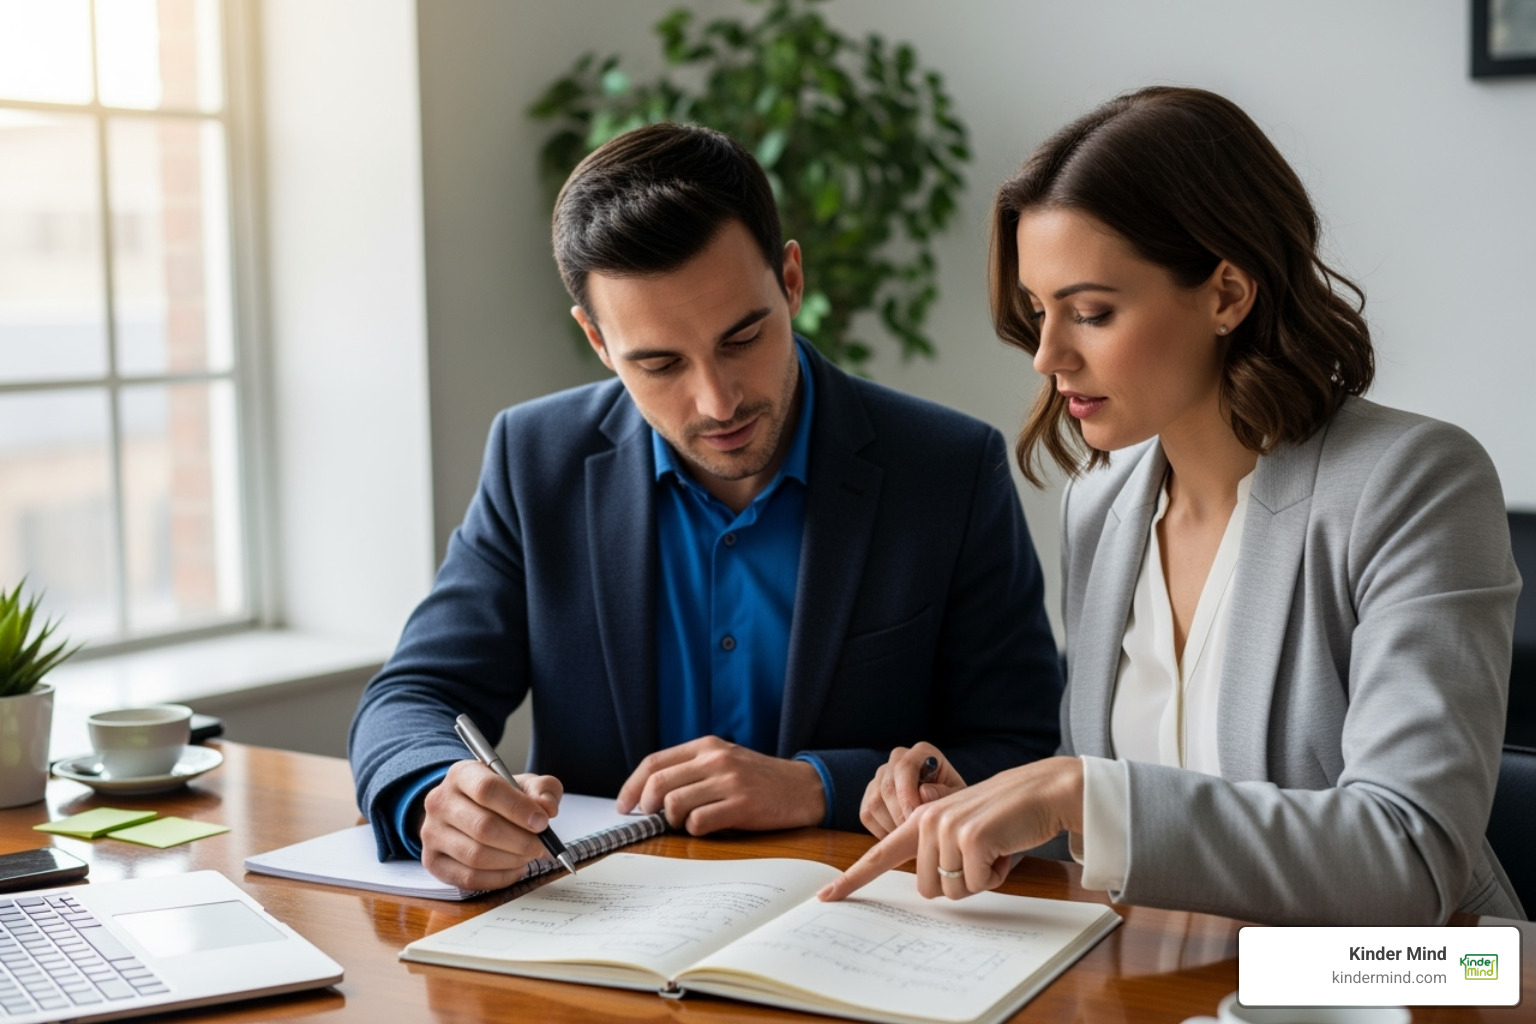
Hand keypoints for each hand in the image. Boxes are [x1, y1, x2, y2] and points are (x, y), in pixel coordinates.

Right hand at [418, 760, 563, 889]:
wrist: (464, 812)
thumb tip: (547, 808)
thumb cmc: (499, 798)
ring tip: (528, 856)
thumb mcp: (523, 784)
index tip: (542, 822)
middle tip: (540, 845)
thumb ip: (543, 790)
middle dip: (520, 840)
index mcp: (461, 774)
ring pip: (476, 856)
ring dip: (511, 860)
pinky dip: (499, 878)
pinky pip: (469, 878)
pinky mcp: (432, 862)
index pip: (487, 789)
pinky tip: (514, 868)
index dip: (518, 808)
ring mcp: (431, 833)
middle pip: (483, 827)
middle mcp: (439, 802)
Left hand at [615, 736, 825, 834]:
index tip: (624, 805)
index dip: (632, 787)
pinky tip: (708, 827)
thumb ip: (692, 771)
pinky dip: (696, 830)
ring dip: (674, 821)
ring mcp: (729, 781)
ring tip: (688, 823)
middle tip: (652, 819)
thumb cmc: (760, 779)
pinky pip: (699, 822)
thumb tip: (650, 795)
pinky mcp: (741, 805)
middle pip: (658, 783)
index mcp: (707, 746)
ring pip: (675, 804)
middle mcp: (715, 759)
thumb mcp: (725, 761)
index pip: (654, 762)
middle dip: (647, 806)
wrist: (805, 788)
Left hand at [819, 756, 1084, 902]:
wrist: (1041, 792)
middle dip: (959, 883)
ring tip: (994, 848)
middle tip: (981, 856)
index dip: (852, 879)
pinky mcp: (971, 838)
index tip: (825, 896)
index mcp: (920, 820)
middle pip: (928, 889)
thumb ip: (939, 851)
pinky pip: (979, 884)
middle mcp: (926, 821)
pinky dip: (997, 875)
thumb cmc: (1005, 818)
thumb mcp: (963, 832)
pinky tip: (1006, 848)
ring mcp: (946, 828)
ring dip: (980, 879)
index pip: (879, 854)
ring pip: (953, 891)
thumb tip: (932, 886)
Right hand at [860, 742, 966, 837]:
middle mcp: (897, 759)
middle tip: (913, 835)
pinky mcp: (870, 795)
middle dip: (899, 814)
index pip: (904, 767)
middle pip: (887, 786)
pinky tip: (900, 836)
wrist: (944, 810)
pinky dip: (882, 831)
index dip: (907, 794)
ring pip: (874, 802)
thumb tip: (924, 792)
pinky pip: (867, 815)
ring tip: (910, 837)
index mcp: (922, 752)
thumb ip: (945, 794)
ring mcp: (881, 776)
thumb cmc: (953, 801)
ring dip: (891, 825)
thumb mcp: (958, 798)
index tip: (915, 818)